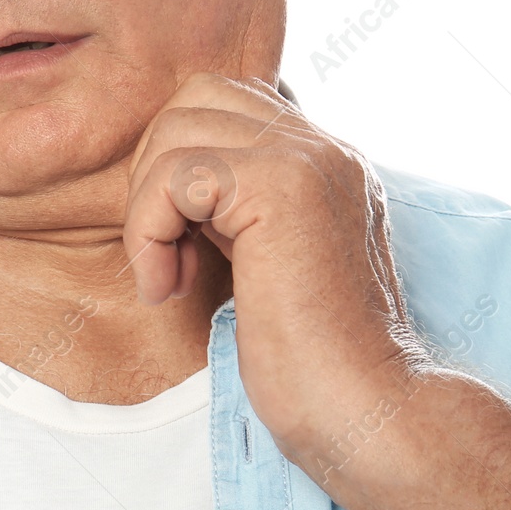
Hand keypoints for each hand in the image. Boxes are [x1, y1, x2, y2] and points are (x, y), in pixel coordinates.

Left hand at [123, 72, 423, 466]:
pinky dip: (149, 231)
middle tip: (166, 253)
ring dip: (148, 208)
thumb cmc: (307, 360)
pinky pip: (173, 174)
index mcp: (325, 159)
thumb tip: (162, 171)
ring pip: (176, 130)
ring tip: (169, 275)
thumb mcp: (262, 259)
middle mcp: (325, 146)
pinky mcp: (282, 186)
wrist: (363, 411)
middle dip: (155, 173)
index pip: (224, 101)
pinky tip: (169, 286)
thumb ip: (232, 205)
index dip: (179, 162)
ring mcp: (309, 158)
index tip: (182, 242)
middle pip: (194, 98)